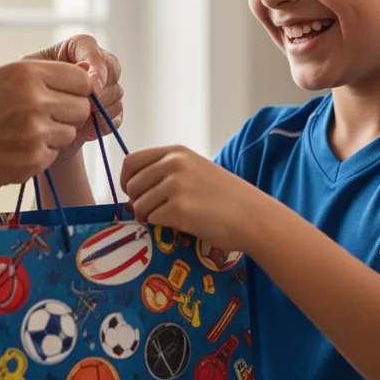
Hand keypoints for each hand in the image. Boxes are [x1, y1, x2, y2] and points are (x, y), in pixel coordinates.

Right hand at [0, 60, 92, 192]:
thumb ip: (41, 75)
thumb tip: (88, 73)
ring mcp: (36, 132)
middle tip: (41, 118)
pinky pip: (54, 154)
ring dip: (54, 135)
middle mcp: (35, 99)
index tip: (62, 96)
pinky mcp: (34, 160)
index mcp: (27, 72)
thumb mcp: (0, 77)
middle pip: (82, 107)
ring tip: (20, 133)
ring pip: (70, 133)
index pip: (83, 79)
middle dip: (68, 114)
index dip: (76, 89)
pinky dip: (40, 154)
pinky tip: (13, 149)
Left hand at [25, 34, 123, 157]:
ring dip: (101, 109)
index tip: (91, 87)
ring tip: (79, 119)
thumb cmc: (22, 97)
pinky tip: (87, 130)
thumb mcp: (29, 80)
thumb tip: (86, 69)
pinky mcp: (108, 111)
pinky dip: (104, 124)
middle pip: (112, 68)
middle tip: (86, 107)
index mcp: (73, 49)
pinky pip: (117, 115)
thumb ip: (53, 70)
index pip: (91, 47)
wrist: (30, 127)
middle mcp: (93, 65)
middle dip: (102, 90)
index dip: (96, 67)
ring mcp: (103, 88)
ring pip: (116, 93)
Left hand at [120, 145, 277, 252]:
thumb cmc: (227, 198)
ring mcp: (175, 185)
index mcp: (176, 152)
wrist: (253, 217)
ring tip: (167, 220)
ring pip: (139, 205)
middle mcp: (173, 164)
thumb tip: (134, 188)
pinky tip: (177, 226)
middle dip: (137, 202)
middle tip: (152, 212)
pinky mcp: (178, 209)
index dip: (127, 180)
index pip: (132, 161)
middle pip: (132, 185)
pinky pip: (152, 220)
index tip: (133, 194)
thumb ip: (168, 172)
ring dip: (148, 217)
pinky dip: (159, 226)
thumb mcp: (196, 171)